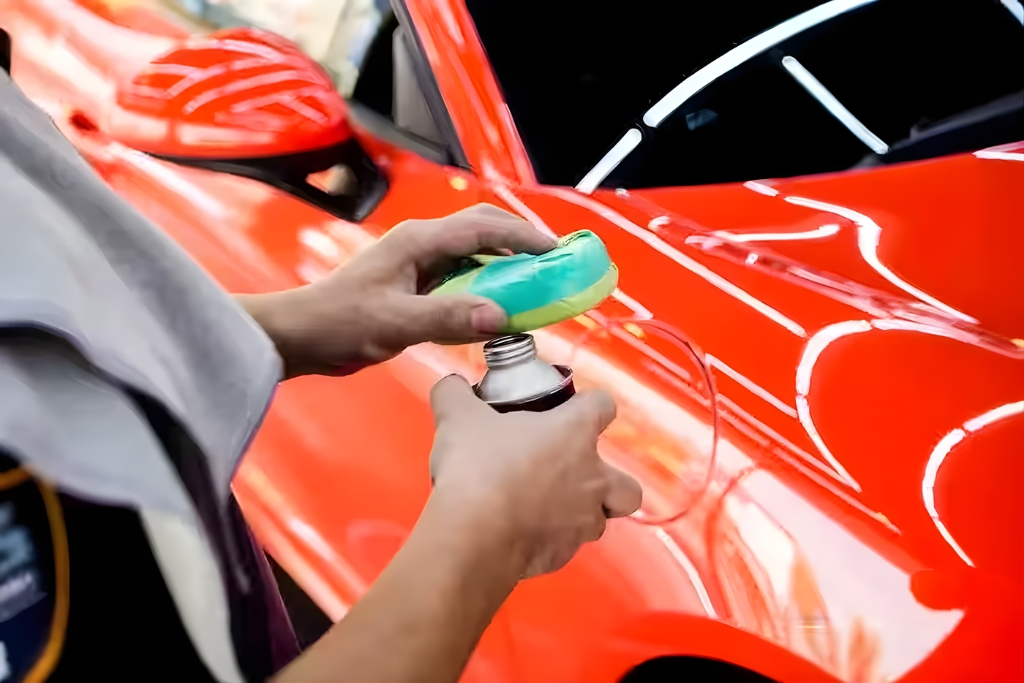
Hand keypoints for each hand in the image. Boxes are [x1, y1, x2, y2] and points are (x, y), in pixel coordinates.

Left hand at [239, 204, 554, 377]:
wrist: (300, 335)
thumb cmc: (338, 323)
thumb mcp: (395, 323)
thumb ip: (448, 318)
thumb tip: (501, 316)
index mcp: (419, 241)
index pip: (484, 227)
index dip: (524, 236)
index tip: (557, 251)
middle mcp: (422, 244)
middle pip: (483, 230)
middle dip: (521, 242)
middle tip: (555, 265)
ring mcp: (418, 262)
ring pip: (474, 253)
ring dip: (505, 264)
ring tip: (536, 284)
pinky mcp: (415, 284)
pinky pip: (461, 277)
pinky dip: (486, 285)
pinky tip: (498, 306)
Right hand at [427, 375, 641, 577]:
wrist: (473, 535)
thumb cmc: (477, 468)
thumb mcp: (457, 416)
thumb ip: (456, 394)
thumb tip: (451, 387)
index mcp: (574, 434)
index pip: (604, 406)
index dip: (591, 405)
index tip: (571, 409)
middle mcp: (591, 478)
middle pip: (628, 485)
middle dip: (610, 481)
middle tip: (574, 475)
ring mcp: (582, 521)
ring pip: (601, 519)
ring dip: (582, 514)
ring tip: (547, 508)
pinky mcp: (564, 555)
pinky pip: (567, 546)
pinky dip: (551, 540)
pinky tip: (523, 533)